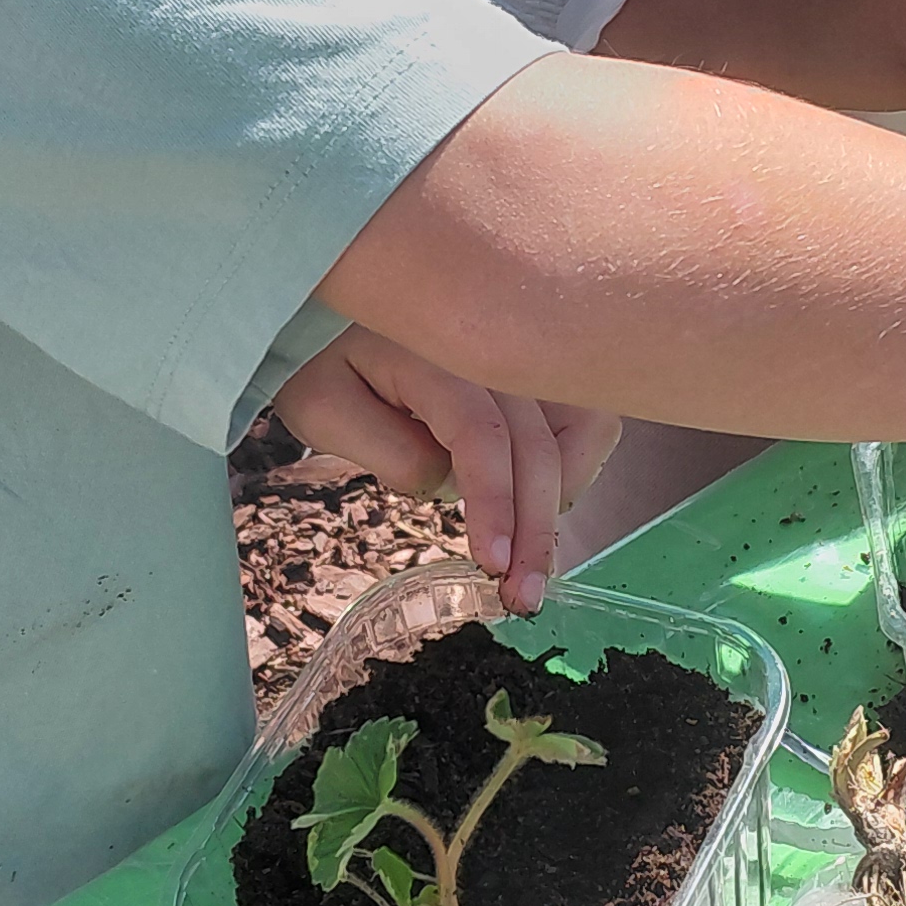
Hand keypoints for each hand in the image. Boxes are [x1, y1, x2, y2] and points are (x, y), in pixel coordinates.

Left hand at [273, 327, 620, 616]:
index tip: (492, 565)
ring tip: (529, 557)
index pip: (482, 437)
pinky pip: (584, 419)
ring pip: (581, 431)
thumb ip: (388, 450)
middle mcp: (493, 348)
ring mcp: (523, 355)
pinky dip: (573, 467)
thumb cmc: (321, 361)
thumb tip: (449, 488)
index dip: (494, 505)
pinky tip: (535, 506)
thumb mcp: (324, 408)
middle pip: (539, 448)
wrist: (332, 307)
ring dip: (560, 500)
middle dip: (536, 533)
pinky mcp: (537, 370)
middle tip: (522, 598)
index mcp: (434, 353)